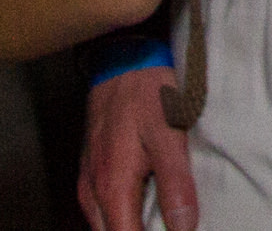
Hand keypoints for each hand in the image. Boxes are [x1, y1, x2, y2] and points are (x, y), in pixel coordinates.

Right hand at [82, 62, 200, 230]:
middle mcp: (93, 190)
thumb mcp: (169, 136)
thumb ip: (175, 185)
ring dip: (129, 227)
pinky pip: (101, 209)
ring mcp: (88, 180)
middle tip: (168, 224)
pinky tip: (142, 206)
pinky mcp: (90, 170)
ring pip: (104, 225)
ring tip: (158, 219)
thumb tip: (184, 228)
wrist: (121, 58)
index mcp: (112, 187)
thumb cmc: (145, 92)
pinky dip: (120, 215)